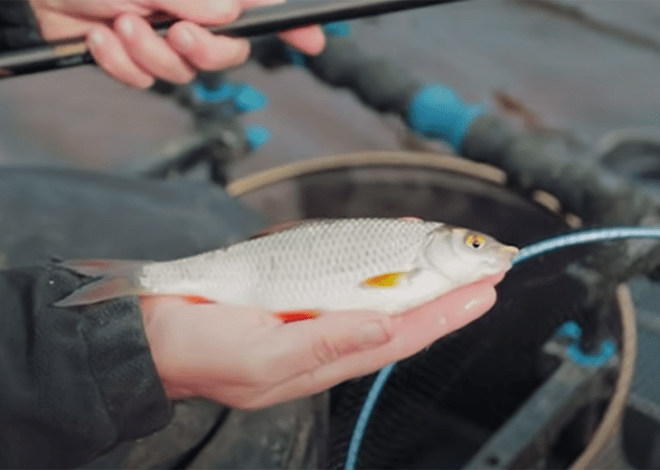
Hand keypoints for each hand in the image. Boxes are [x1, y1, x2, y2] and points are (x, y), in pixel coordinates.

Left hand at [27, 0, 325, 88]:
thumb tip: (227, 15)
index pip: (258, 8)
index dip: (291, 24)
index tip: (312, 40)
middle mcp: (190, 15)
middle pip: (230, 52)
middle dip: (205, 50)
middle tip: (178, 32)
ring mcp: (164, 40)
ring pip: (186, 72)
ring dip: (151, 54)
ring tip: (120, 24)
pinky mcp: (137, 61)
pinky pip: (147, 82)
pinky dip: (123, 65)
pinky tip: (102, 38)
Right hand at [140, 274, 501, 409]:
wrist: (156, 336)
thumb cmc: (202, 352)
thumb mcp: (262, 358)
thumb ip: (325, 343)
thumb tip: (384, 325)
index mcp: (325, 359)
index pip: (400, 335)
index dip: (444, 314)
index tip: (483, 292)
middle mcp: (328, 338)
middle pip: (400, 314)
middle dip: (444, 292)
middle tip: (487, 268)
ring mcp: (313, 315)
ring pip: (377, 292)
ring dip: (414, 271)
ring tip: (446, 248)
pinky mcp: (296, 294)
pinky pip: (346, 275)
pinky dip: (373, 256)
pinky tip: (389, 242)